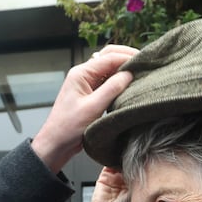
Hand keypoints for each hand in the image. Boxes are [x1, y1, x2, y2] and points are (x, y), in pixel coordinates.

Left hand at [31, 45, 138, 173]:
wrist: (56, 144)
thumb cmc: (68, 128)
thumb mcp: (93, 107)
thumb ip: (111, 89)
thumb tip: (129, 74)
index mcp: (80, 73)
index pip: (109, 57)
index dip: (128, 57)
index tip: (145, 62)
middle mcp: (83, 75)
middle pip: (109, 57)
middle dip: (127, 57)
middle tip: (145, 63)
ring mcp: (86, 84)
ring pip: (109, 69)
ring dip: (123, 69)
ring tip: (140, 73)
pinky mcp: (90, 94)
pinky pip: (107, 82)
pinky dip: (118, 81)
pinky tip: (129, 85)